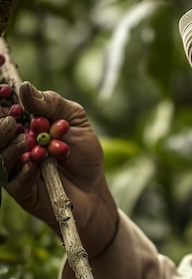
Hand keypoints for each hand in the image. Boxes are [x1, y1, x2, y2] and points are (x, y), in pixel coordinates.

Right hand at [0, 82, 118, 256]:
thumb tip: (24, 88)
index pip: (1, 110)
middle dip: (1, 125)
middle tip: (14, 122)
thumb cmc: (83, 153)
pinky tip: (34, 166)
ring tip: (27, 142)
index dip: (0, 100)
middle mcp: (12, 145)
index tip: (4, 92)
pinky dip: (23, 171)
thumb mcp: (74, 120)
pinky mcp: (20, 190)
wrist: (94, 188)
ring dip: (10, 147)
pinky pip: (13, 181)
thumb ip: (51, 103)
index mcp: (22, 125)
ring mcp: (13, 168)